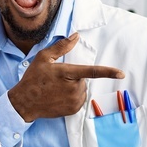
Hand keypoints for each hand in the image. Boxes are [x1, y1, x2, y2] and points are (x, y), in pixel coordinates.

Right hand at [8, 33, 124, 121]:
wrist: (24, 103)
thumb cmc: (33, 79)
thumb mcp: (44, 58)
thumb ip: (62, 47)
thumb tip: (75, 37)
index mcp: (67, 73)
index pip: (92, 71)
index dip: (108, 72)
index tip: (121, 74)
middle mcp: (73, 88)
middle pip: (84, 79)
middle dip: (74, 78)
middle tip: (56, 80)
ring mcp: (73, 101)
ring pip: (82, 90)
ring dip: (73, 88)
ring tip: (56, 89)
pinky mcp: (73, 110)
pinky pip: (79, 100)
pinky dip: (72, 97)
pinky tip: (58, 97)